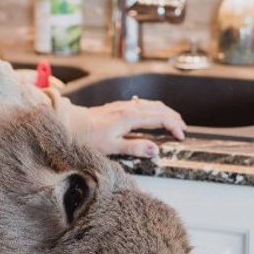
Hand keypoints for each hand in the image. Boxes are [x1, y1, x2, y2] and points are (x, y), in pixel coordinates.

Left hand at [68, 98, 185, 157]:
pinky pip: (142, 104)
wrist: (70, 124)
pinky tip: (153, 115)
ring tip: (173, 121)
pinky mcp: (118, 106)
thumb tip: (156, 150)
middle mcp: (129, 108)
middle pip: (159, 108)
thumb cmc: (88, 137)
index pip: (160, 119)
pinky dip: (154, 109)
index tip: (181, 136)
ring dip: (165, 111)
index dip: (173, 126)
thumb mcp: (111, 147)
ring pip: (151, 104)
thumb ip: (135, 147)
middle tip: (183, 129)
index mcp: (130, 117)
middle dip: (173, 117)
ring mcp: (123, 106)